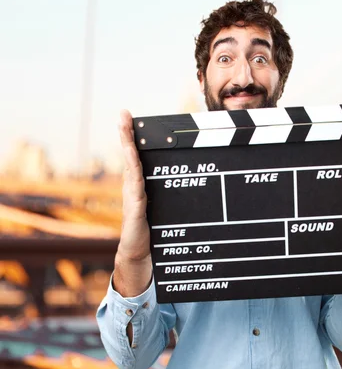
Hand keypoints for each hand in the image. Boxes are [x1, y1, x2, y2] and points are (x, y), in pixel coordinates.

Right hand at [113, 109, 151, 296]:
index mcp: (139, 185)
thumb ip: (168, 193)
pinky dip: (133, 169)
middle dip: (126, 134)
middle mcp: (133, 187)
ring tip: (124, 126)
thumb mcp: (162, 206)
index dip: (132, 138)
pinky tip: (132, 157)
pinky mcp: (135, 207)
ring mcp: (132, 196)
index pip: (135, 157)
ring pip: (130, 165)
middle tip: (123, 114)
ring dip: (127, 145)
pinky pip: (134, 184)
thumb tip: (192, 180)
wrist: (140, 253)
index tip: (129, 118)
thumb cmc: (151, 231)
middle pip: (129, 156)